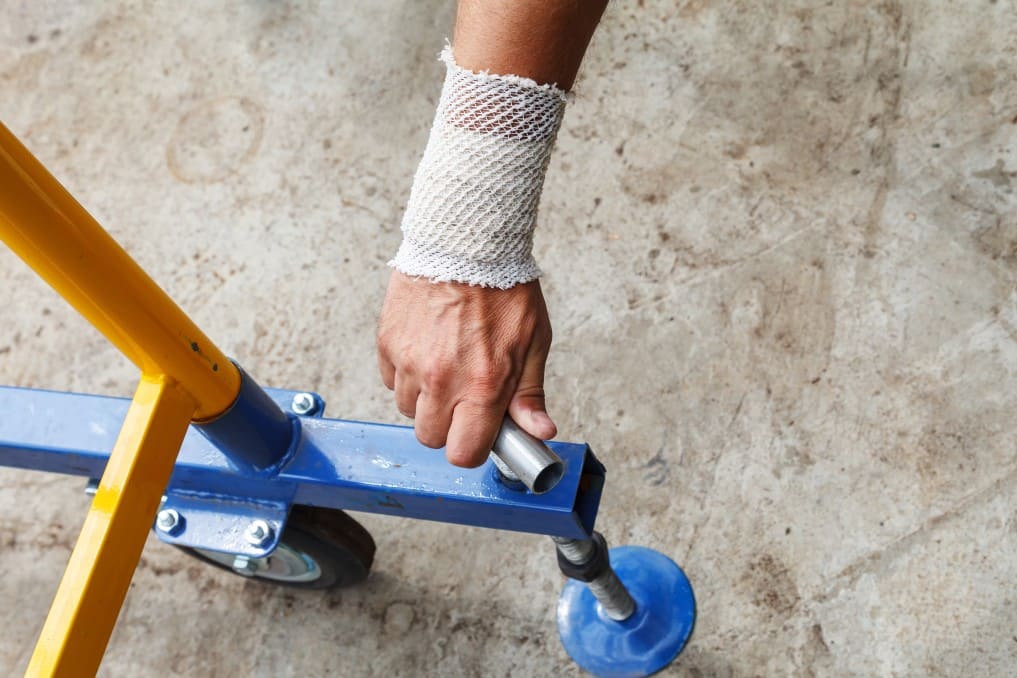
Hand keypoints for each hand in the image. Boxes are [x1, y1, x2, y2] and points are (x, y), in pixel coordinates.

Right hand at [377, 271, 555, 467]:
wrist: (466, 243)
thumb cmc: (505, 291)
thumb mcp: (533, 342)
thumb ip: (530, 394)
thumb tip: (540, 432)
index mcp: (482, 386)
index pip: (462, 453)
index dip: (469, 448)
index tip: (476, 432)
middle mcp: (441, 380)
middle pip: (429, 437)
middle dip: (446, 425)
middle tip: (461, 396)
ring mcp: (410, 362)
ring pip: (407, 408)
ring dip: (424, 397)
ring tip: (445, 364)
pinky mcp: (388, 342)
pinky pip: (390, 378)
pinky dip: (405, 372)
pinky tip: (426, 347)